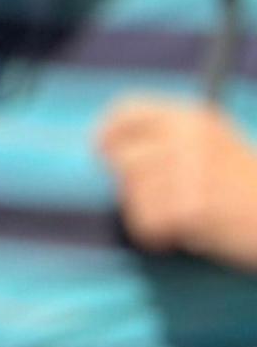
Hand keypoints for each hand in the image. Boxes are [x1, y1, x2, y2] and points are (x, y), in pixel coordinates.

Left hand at [97, 99, 256, 268]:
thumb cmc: (247, 189)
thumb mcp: (214, 147)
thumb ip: (168, 140)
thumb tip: (106, 146)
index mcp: (194, 117)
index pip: (127, 110)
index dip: (108, 132)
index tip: (104, 151)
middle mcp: (189, 136)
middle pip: (121, 160)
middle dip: (135, 186)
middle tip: (169, 199)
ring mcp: (191, 169)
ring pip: (131, 196)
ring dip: (151, 214)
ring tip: (188, 217)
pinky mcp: (193, 206)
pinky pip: (146, 225)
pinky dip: (160, 236)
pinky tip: (188, 233)